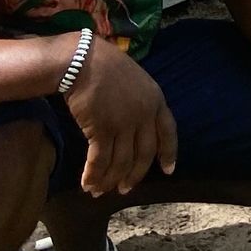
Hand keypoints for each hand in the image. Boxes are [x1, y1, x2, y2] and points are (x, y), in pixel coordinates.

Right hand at [64, 36, 177, 196]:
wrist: (82, 60)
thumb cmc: (105, 65)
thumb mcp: (135, 80)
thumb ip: (142, 102)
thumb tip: (136, 126)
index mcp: (156, 100)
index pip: (168, 133)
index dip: (168, 153)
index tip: (168, 171)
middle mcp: (144, 115)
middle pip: (143, 154)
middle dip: (134, 175)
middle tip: (125, 189)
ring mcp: (124, 123)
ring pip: (120, 162)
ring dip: (109, 180)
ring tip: (99, 190)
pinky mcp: (101, 130)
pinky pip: (99, 161)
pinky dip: (93, 175)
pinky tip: (87, 184)